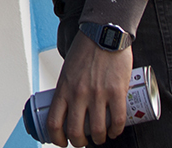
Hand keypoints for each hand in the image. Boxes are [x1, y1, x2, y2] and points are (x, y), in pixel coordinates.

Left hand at [46, 31, 133, 146]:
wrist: (104, 34)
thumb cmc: (86, 50)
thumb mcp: (68, 70)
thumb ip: (68, 87)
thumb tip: (68, 105)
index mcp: (64, 88)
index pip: (54, 122)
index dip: (57, 138)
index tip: (62, 142)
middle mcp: (78, 94)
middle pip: (75, 131)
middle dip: (79, 142)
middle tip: (84, 141)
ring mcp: (98, 94)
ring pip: (98, 130)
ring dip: (100, 139)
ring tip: (102, 137)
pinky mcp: (116, 92)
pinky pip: (117, 120)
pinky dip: (116, 130)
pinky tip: (115, 131)